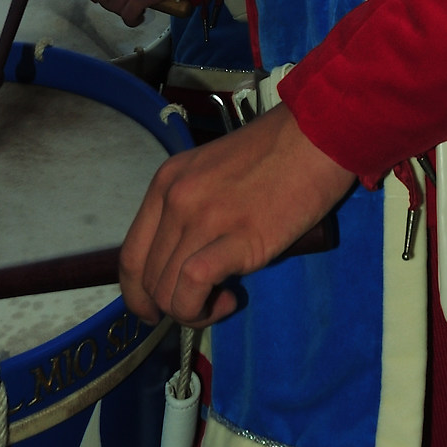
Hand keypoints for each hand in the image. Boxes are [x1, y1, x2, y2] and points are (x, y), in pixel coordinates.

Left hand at [120, 104, 353, 325]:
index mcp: (166, 182)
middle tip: (209, 300)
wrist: (316, 135)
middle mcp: (175, 200)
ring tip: (224, 298)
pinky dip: (204, 308)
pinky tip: (232, 298)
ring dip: (193, 311)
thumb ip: (192, 209)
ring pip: (168, 292)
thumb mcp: (212, 171)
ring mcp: (203, 218)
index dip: (137, 294)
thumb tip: (187, 259)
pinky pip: (194, 286)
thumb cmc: (274, 152)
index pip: (130, 255)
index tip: (156, 311)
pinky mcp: (236, 238)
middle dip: (173, 305)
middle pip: (149, 280)